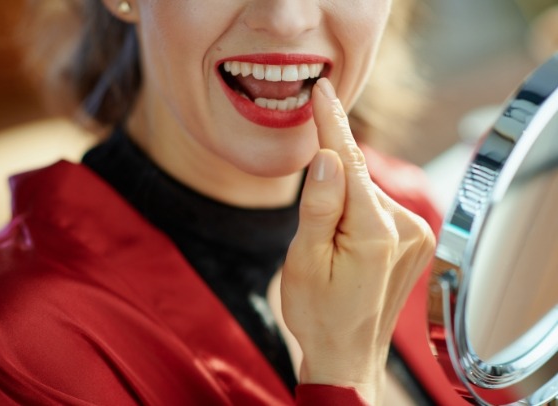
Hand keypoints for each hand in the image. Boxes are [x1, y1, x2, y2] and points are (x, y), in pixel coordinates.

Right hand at [281, 78, 435, 403]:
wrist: (348, 354)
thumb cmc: (318, 312)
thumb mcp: (304, 261)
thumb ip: (319, 205)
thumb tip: (327, 156)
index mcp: (374, 232)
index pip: (350, 162)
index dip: (331, 124)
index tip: (322, 90)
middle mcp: (407, 228)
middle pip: (358, 178)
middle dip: (329, 183)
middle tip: (312, 231)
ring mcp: (417, 235)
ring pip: (367, 193)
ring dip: (343, 203)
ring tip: (329, 249)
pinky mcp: (416, 240)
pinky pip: (378, 208)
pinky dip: (357, 212)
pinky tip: (347, 244)